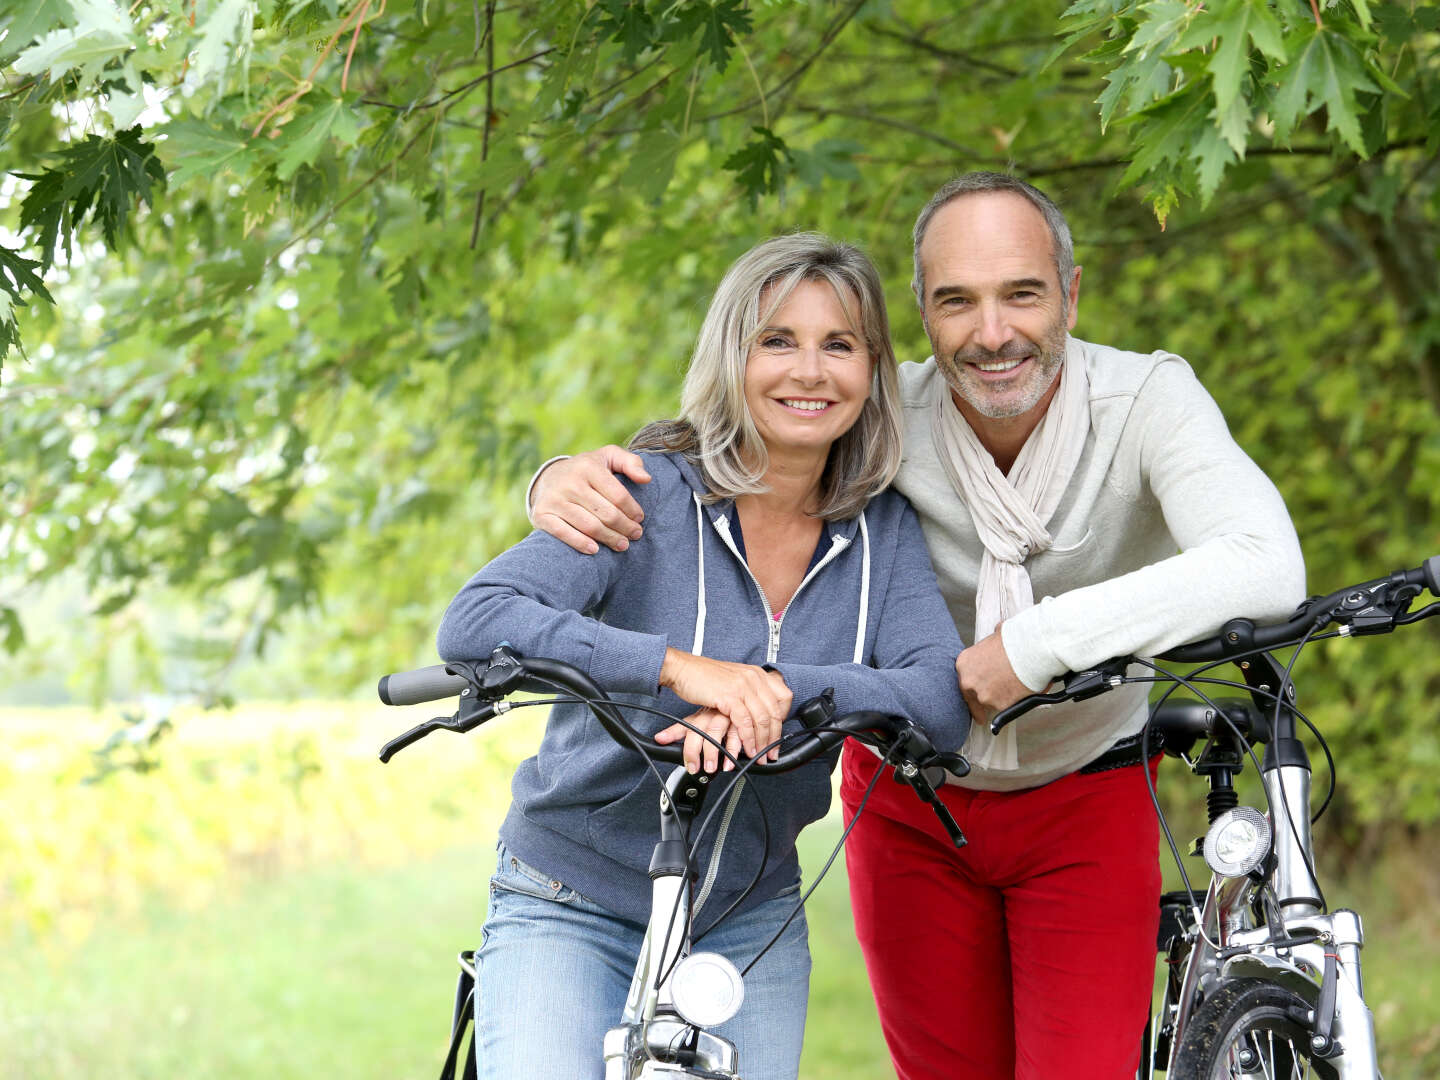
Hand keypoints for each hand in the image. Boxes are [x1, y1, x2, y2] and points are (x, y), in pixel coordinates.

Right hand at [530, 446, 650, 553]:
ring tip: (622, 545)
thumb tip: (646, 479)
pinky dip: (581, 543)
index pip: (618, 495)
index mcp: (588, 467)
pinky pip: (564, 533)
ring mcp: (554, 499)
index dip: (633, 510)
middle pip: (606, 513)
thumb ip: (631, 463)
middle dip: (625, 527)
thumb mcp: (609, 457)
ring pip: (589, 526)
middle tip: (635, 535)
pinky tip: (595, 550)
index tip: (640, 519)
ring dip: (609, 539)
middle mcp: (570, 482)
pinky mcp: (542, 515)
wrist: (549, 476)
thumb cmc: (588, 470)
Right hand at [658, 648, 790, 762]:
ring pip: (762, 719)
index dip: (783, 719)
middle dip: (774, 737)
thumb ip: (748, 691)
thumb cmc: (704, 676)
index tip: (777, 734)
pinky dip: (748, 739)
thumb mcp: (734, 680)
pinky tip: (747, 749)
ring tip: (759, 756)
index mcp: (757, 674)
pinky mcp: (730, 696)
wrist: (683, 668)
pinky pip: (745, 722)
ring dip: (762, 742)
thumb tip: (758, 710)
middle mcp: (754, 678)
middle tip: (771, 753)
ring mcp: (743, 686)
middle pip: (774, 712)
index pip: (783, 698)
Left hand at [955, 626, 1030, 726]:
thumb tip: (997, 643)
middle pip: (972, 697)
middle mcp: (969, 681)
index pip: (963, 681)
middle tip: (985, 711)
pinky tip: (1022, 690)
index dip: (972, 688)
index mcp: (964, 663)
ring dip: (1001, 699)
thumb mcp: (995, 637)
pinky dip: (1014, 702)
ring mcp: (984, 695)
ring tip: (1016, 686)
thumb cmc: (1015, 640)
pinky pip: (1006, 707)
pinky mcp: (1000, 705)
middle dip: (978, 705)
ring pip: (990, 703)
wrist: (1032, 650)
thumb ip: (990, 647)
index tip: (974, 695)